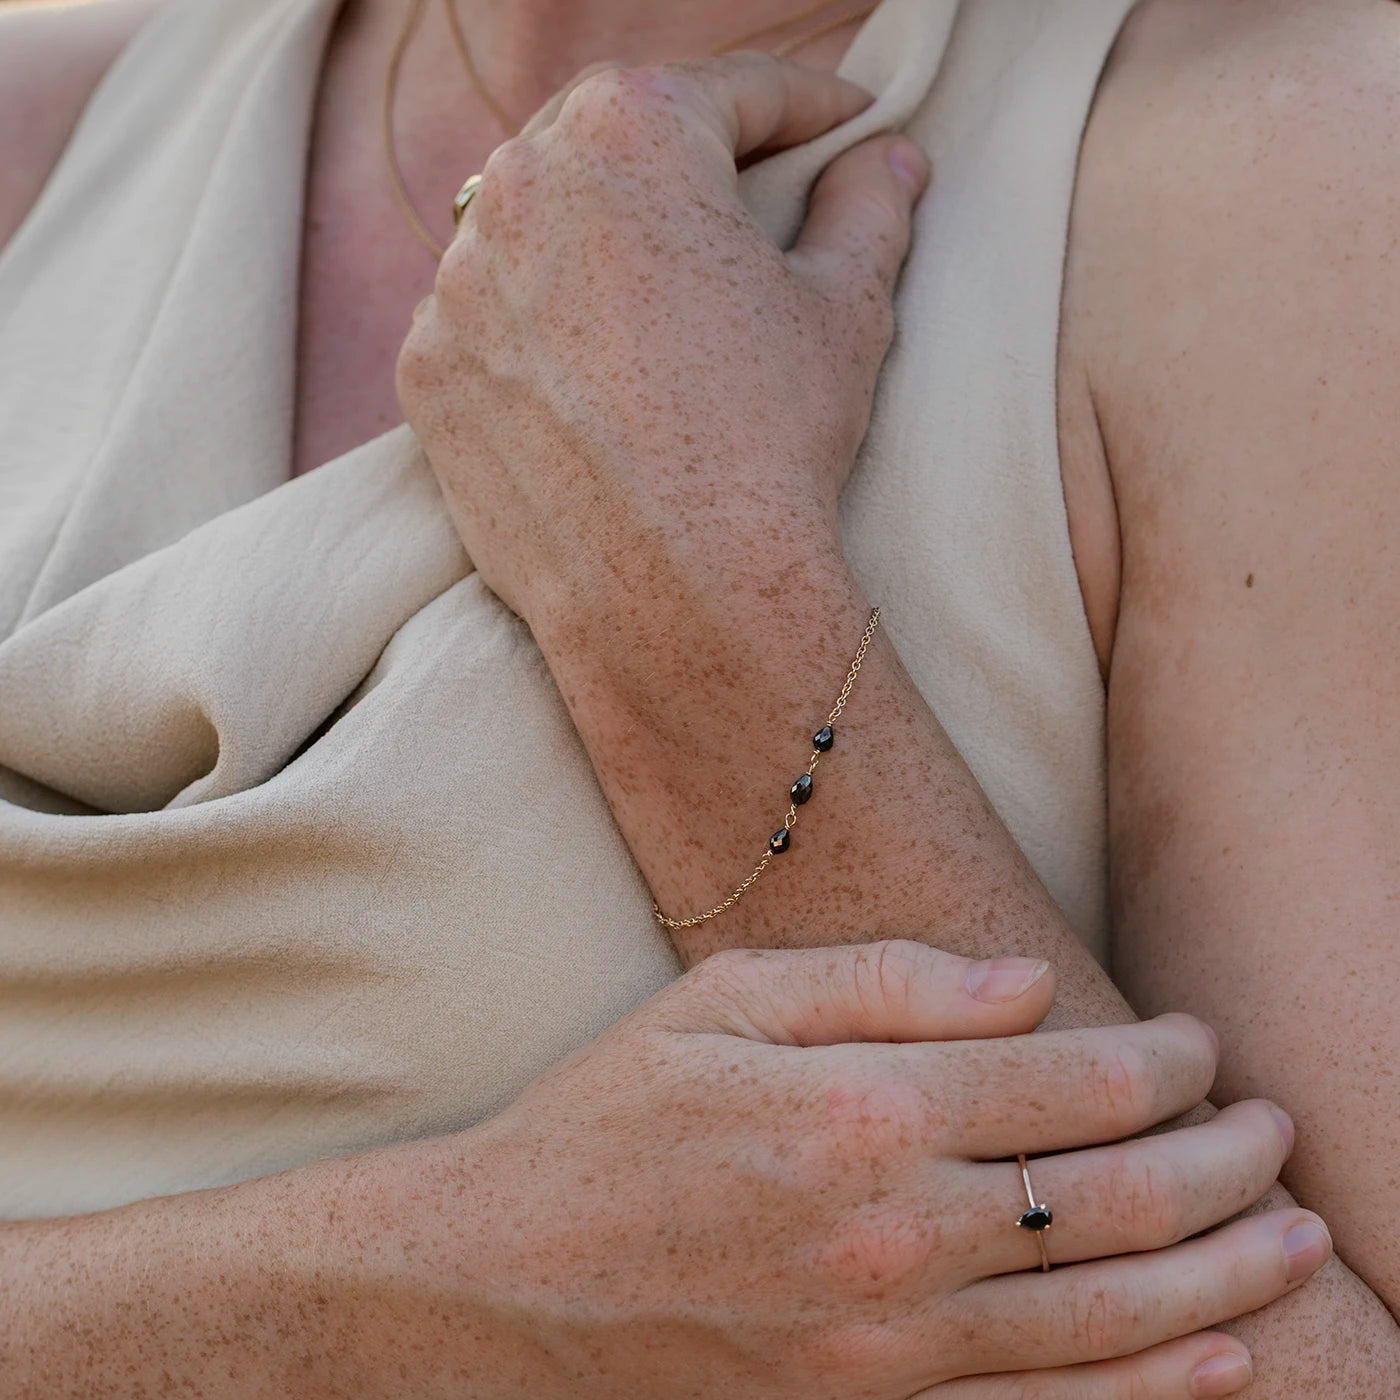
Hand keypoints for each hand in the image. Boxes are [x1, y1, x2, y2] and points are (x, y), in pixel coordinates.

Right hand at [387, 941, 1325, 1398]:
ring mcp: (888, 1346)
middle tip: (1280, 1126)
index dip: (1164, 1060)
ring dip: (1228, 1272)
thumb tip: (1033, 982)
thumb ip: (884, 981)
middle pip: (1116, 1199)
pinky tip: (1228, 1361)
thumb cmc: (612, 1113)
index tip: (1202, 1042)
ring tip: (1300, 1232)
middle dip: (1224, 1158)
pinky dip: (1153, 1393)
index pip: (1070, 1080)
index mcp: (858, 1108)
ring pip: (1110, 1314)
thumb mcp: (720, 998)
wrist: (509, 1276)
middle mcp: (893, 1234)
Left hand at [398, 53, 925, 627]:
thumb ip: (866, 211)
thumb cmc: (770, 440)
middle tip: (747, 189)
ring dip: (594, 235)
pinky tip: (584, 369)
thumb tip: (892, 164)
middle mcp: (522, 182)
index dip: (805, 107)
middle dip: (685, 156)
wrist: (678, 592)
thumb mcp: (844, 310)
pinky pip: (485, 316)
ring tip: (654, 283)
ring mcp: (456, 281)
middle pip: (615, 139)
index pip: (731, 92)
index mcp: (633, 132)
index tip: (842, 127)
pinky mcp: (426, 369)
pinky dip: (531, 323)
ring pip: (535, 223)